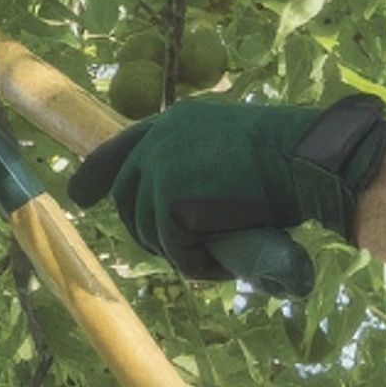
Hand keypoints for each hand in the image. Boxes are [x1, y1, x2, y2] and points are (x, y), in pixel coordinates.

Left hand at [67, 94, 385, 297]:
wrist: (306, 158)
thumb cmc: (291, 157)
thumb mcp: (234, 146)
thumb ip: (201, 162)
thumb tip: (184, 206)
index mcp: (175, 122)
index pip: (122, 149)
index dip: (98, 175)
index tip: (79, 194)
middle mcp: (159, 141)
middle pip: (129, 201)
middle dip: (149, 233)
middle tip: (187, 251)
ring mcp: (160, 169)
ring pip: (152, 233)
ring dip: (185, 251)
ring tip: (222, 250)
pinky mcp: (170, 202)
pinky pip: (175, 251)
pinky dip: (200, 263)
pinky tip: (226, 257)